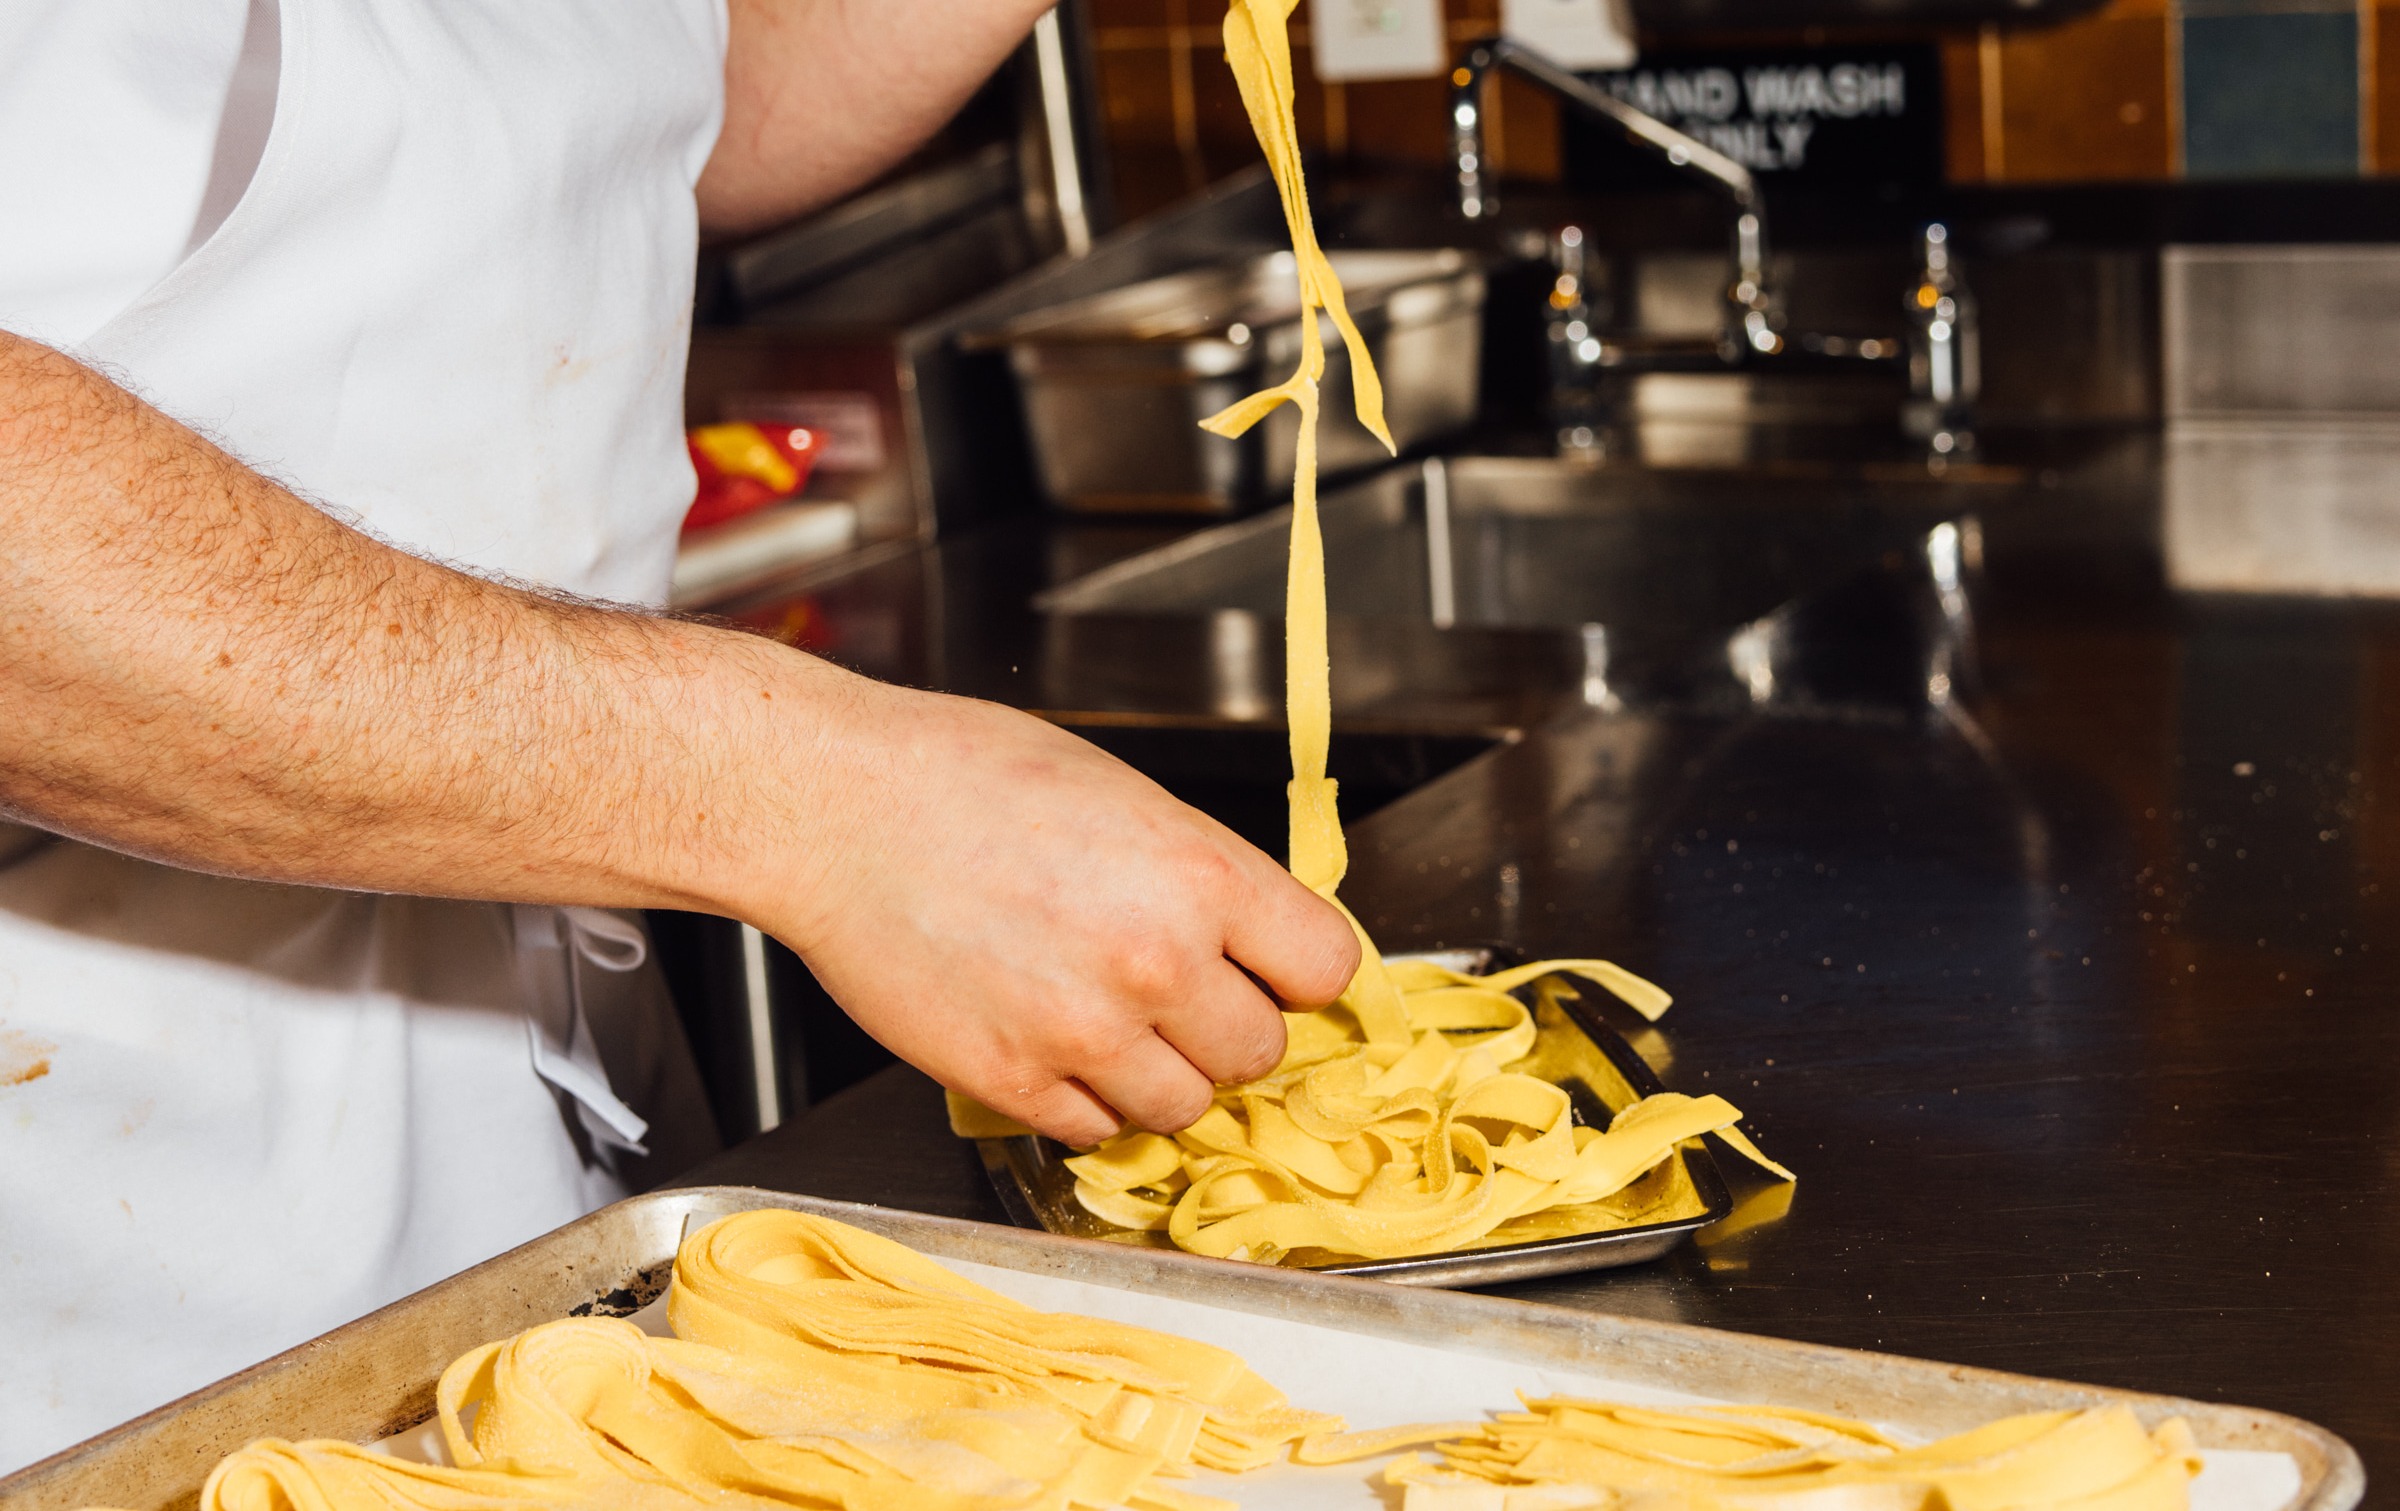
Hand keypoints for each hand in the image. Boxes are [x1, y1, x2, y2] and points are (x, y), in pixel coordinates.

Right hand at [733, 676, 1359, 1145]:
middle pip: (1261, 1051)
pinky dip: (1085, 1099)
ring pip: (1185, 1106)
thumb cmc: (961, 777)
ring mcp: (1084, 1032)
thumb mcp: (1122, 796)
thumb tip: (1252, 936)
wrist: (834, 809)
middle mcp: (1156, 963)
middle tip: (1176, 993)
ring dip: (1160, 1074)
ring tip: (1107, 1017)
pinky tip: (1051, 1038)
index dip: (1299, 973)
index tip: (1277, 973)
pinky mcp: (1012, 1081)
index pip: (1327, 968)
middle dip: (1226, 1026)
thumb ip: (1198, 875)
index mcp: (1198, 876)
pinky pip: (1095, 1130)